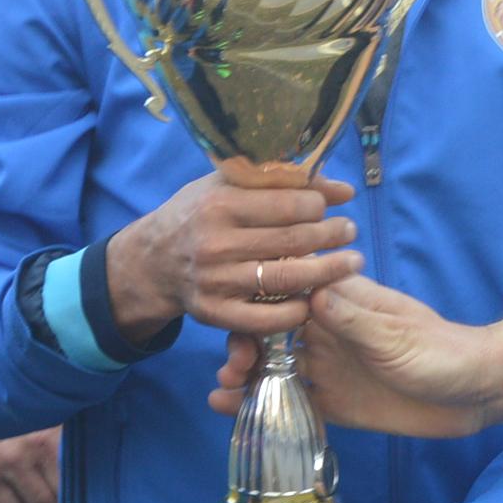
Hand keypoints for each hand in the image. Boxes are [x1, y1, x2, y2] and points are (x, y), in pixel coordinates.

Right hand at [110, 159, 361, 336]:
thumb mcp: (229, 185)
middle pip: (292, 242)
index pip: (287, 204)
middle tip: (350, 232)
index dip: (318, 206)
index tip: (331, 207)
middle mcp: (215, 243)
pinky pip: (265, 318)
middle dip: (331, 236)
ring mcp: (215, 282)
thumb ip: (284, 183)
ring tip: (351, 262)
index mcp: (219, 203)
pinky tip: (315, 299)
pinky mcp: (214, 313)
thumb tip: (344, 190)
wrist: (152, 260)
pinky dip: (296, 311)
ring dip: (327, 272)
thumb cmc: (198, 213)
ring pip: (285, 279)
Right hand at [212, 275, 493, 438]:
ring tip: (222, 392)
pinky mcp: (337, 403)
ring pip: (275, 369)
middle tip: (233, 369)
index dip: (257, 305)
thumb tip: (311, 294)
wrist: (476, 392)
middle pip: (271, 332)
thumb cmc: (442, 350)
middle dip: (244, 346)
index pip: (287, 293)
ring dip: (245, 377)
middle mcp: (329, 333)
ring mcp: (331, 368)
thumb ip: (353, 320)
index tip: (239, 327)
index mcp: (342, 303)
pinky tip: (230, 411)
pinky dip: (262, 406)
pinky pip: (293, 404)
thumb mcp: (396, 334)